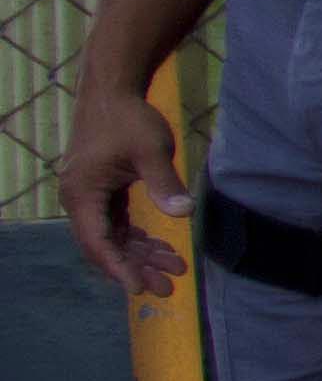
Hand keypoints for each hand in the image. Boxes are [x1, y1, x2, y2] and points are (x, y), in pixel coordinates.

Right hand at [61, 76, 192, 300]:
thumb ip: (164, 183)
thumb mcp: (151, 150)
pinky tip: (163, 248)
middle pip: (105, 245)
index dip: (119, 268)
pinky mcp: (102, 192)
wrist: (113, 92)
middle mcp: (79, 199)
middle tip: (169, 287)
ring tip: (176, 269)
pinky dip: (139, 238)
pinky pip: (118, 224)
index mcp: (82, 193)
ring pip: (114, 237)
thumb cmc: (129, 119)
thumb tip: (183, 214)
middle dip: (136, 267)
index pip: (98, 242)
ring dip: (142, 254)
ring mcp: (90, 197)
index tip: (140, 288)